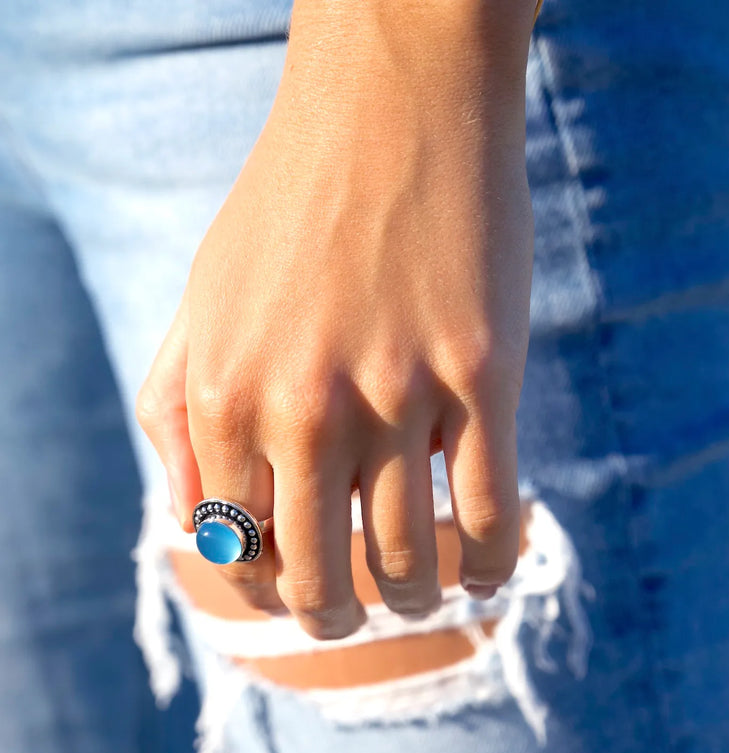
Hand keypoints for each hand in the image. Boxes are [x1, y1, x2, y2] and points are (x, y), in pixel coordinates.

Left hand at [136, 0, 535, 640]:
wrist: (392, 100)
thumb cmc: (288, 209)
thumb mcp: (200, 306)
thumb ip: (178, 415)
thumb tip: (192, 523)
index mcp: (222, 396)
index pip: (233, 549)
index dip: (264, 587)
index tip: (293, 587)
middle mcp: (302, 409)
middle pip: (316, 579)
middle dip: (334, 619)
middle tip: (354, 616)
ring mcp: (398, 396)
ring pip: (410, 561)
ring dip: (415, 600)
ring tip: (423, 592)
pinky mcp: (481, 377)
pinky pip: (492, 516)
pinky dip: (493, 566)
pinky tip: (488, 570)